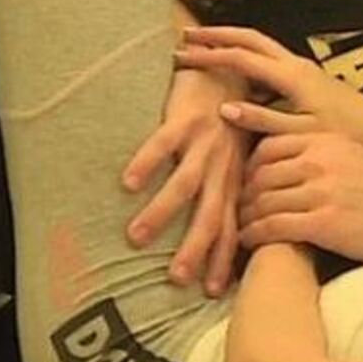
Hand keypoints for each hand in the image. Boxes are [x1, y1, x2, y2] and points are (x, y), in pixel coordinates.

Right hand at [120, 65, 248, 295]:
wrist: (227, 69)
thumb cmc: (228, 121)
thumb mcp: (235, 160)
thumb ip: (225, 194)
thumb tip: (212, 240)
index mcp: (235, 180)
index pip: (231, 226)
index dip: (222, 258)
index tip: (211, 292)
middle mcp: (224, 166)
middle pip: (211, 214)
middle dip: (196, 248)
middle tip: (176, 278)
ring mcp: (206, 143)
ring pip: (185, 184)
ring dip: (162, 212)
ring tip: (136, 238)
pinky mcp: (187, 119)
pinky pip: (163, 144)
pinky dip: (147, 163)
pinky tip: (127, 183)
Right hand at [173, 26, 362, 158]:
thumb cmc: (345, 133)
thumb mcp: (300, 132)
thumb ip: (263, 121)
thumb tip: (224, 110)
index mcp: (291, 75)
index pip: (241, 57)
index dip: (208, 55)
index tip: (180, 56)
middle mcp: (297, 64)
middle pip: (250, 38)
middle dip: (217, 34)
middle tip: (186, 35)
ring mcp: (304, 68)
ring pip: (262, 44)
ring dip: (233, 41)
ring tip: (205, 44)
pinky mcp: (309, 77)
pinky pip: (271, 58)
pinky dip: (249, 56)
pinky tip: (237, 70)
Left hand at [236, 127, 362, 260]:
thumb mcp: (354, 156)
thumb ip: (321, 152)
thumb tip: (287, 158)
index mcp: (327, 140)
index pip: (270, 146)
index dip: (251, 166)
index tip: (246, 181)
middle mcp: (320, 161)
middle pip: (260, 175)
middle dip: (243, 194)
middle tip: (237, 209)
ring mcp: (320, 192)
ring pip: (261, 202)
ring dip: (245, 218)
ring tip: (240, 228)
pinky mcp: (322, 223)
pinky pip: (272, 227)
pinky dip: (254, 236)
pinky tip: (250, 242)